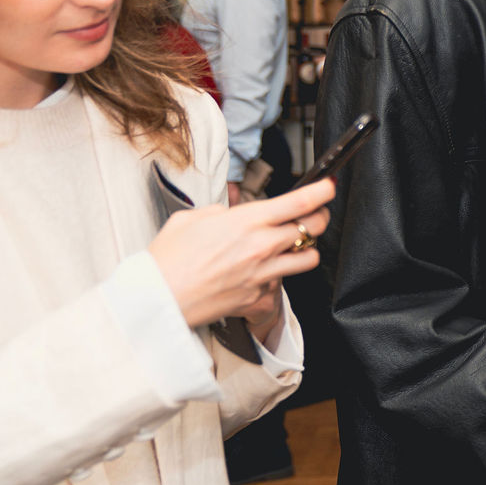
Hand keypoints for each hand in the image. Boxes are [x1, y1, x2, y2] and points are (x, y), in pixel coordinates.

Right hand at [149, 179, 335, 327]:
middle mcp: (261, 246)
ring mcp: (263, 273)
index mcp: (246, 221)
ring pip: (309, 258)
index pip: (299, 202)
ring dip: (307, 249)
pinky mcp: (259, 297)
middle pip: (312, 228)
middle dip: (319, 218)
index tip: (328, 186)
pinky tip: (265, 272)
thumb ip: (219, 212)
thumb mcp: (190, 219)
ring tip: (296, 245)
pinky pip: (282, 283)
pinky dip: (279, 276)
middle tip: (315, 215)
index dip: (321, 191)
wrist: (157, 298)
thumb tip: (230, 213)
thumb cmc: (167, 259)